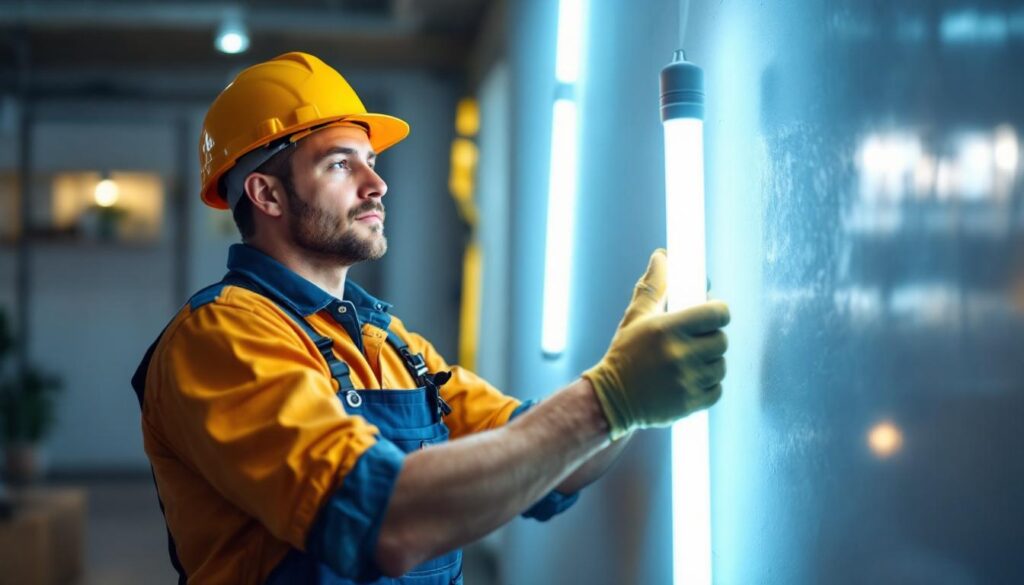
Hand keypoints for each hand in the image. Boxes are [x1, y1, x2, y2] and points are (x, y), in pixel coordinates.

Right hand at [583, 250, 729, 439]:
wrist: (611, 399)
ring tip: (691, 362)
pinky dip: (708, 386)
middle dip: (711, 338)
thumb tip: (662, 256)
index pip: (717, 314)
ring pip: (721, 366)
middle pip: (722, 340)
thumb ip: (653, 286)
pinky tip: (690, 380)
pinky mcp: (690, 403)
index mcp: (668, 328)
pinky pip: (717, 390)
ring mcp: (686, 381)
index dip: (718, 312)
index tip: (710, 315)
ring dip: (710, 363)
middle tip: (696, 340)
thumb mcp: (636, 317)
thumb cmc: (625, 353)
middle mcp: (679, 354)